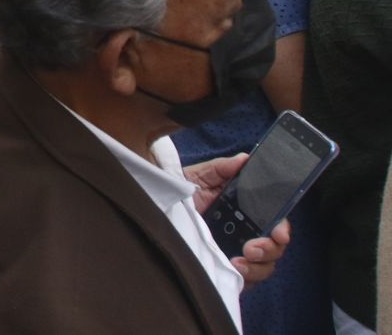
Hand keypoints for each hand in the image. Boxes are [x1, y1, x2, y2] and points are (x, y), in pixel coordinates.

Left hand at [183, 153, 291, 283]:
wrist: (158, 209)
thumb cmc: (182, 193)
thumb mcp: (199, 177)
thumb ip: (220, 168)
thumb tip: (243, 160)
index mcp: (245, 211)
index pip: (274, 222)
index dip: (281, 228)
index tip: (280, 233)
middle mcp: (245, 233)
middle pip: (274, 247)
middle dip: (270, 250)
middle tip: (253, 248)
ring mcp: (237, 253)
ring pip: (264, 267)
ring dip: (258, 266)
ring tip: (239, 261)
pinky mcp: (227, 271)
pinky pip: (246, 281)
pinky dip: (245, 278)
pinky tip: (232, 269)